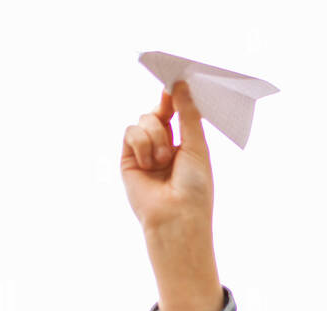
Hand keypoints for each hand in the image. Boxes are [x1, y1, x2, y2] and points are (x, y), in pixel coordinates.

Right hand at [121, 80, 214, 234]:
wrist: (176, 216)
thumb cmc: (194, 187)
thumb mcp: (197, 145)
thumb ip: (188, 114)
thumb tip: (179, 85)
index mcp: (184, 143)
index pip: (176, 112)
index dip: (174, 97)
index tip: (175, 79)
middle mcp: (164, 146)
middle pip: (157, 112)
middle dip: (164, 115)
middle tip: (171, 124)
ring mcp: (145, 152)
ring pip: (144, 120)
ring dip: (156, 137)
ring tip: (163, 161)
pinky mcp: (128, 158)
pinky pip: (131, 132)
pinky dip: (142, 144)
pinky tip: (149, 164)